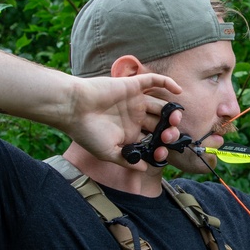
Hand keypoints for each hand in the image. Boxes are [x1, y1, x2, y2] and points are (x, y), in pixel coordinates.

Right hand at [64, 73, 182, 166]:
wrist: (72, 108)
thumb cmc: (86, 132)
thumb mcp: (107, 152)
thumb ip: (127, 160)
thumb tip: (144, 169)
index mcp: (130, 133)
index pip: (153, 140)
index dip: (161, 146)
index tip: (162, 152)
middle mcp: (135, 117)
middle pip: (160, 123)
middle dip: (169, 130)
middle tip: (169, 134)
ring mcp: (135, 101)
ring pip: (161, 104)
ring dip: (171, 111)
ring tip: (175, 117)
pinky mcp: (132, 86)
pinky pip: (154, 81)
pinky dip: (167, 83)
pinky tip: (178, 91)